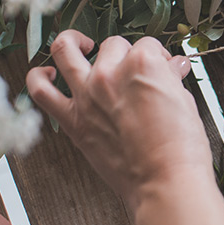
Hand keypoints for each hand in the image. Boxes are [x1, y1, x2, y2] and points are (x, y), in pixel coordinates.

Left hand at [25, 30, 210, 211]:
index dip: (157, 55)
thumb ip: (170, 79)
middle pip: (112, 45)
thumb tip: (172, 68)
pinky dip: (39, 78)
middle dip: (125, 54)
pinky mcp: (72, 120)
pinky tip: (48, 75)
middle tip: (131, 70)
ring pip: (65, 50)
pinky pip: (41, 91)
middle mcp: (110, 73)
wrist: (164, 181)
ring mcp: (87, 95)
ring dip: (73, 43)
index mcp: (143, 64)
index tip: (160, 67)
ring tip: (80, 46)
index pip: (147, 45)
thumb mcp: (184, 102)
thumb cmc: (180, 148)